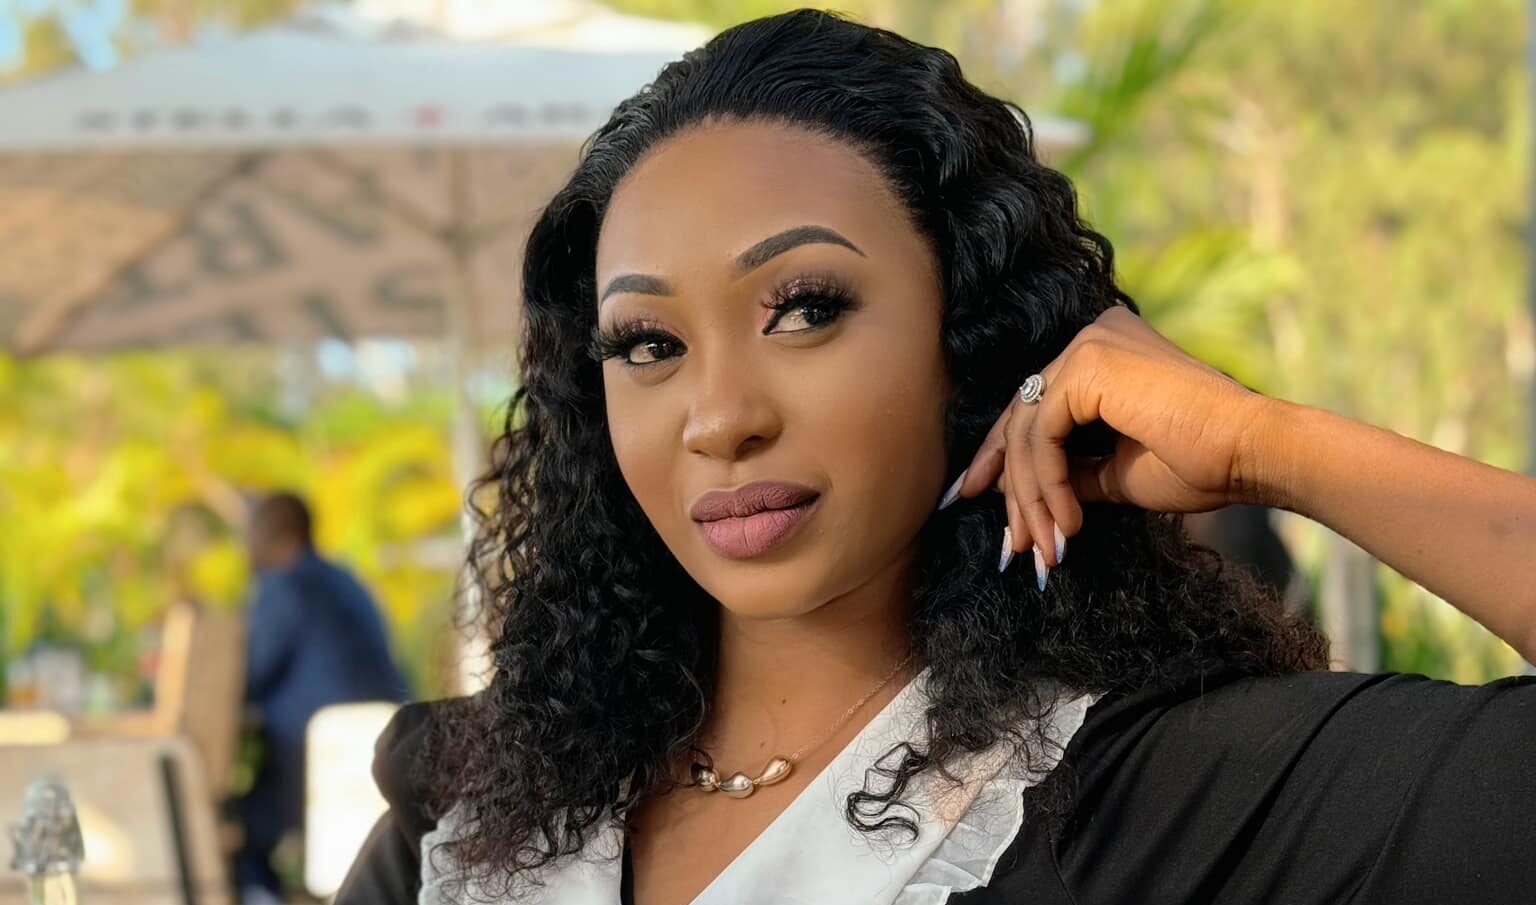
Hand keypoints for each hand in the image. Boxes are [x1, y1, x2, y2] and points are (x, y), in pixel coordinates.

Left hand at [941, 307, 1277, 576]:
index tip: (979, 500)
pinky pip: (1043, 434)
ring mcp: (1089, 345)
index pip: (1034, 406)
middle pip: (1023, 417)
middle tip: (1010, 543)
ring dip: (1031, 498)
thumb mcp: (1116, 472)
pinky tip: (1066, 524)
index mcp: (1101, 353)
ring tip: (1045, 548)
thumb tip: (1023, 492)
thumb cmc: (1201, 463)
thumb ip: (1071, 471)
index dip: (1004, 458)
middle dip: (1009, 486)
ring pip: (1028, 431)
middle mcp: (1091, 337)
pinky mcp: (1088, 364)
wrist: (1252, 454)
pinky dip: (1047, 484)